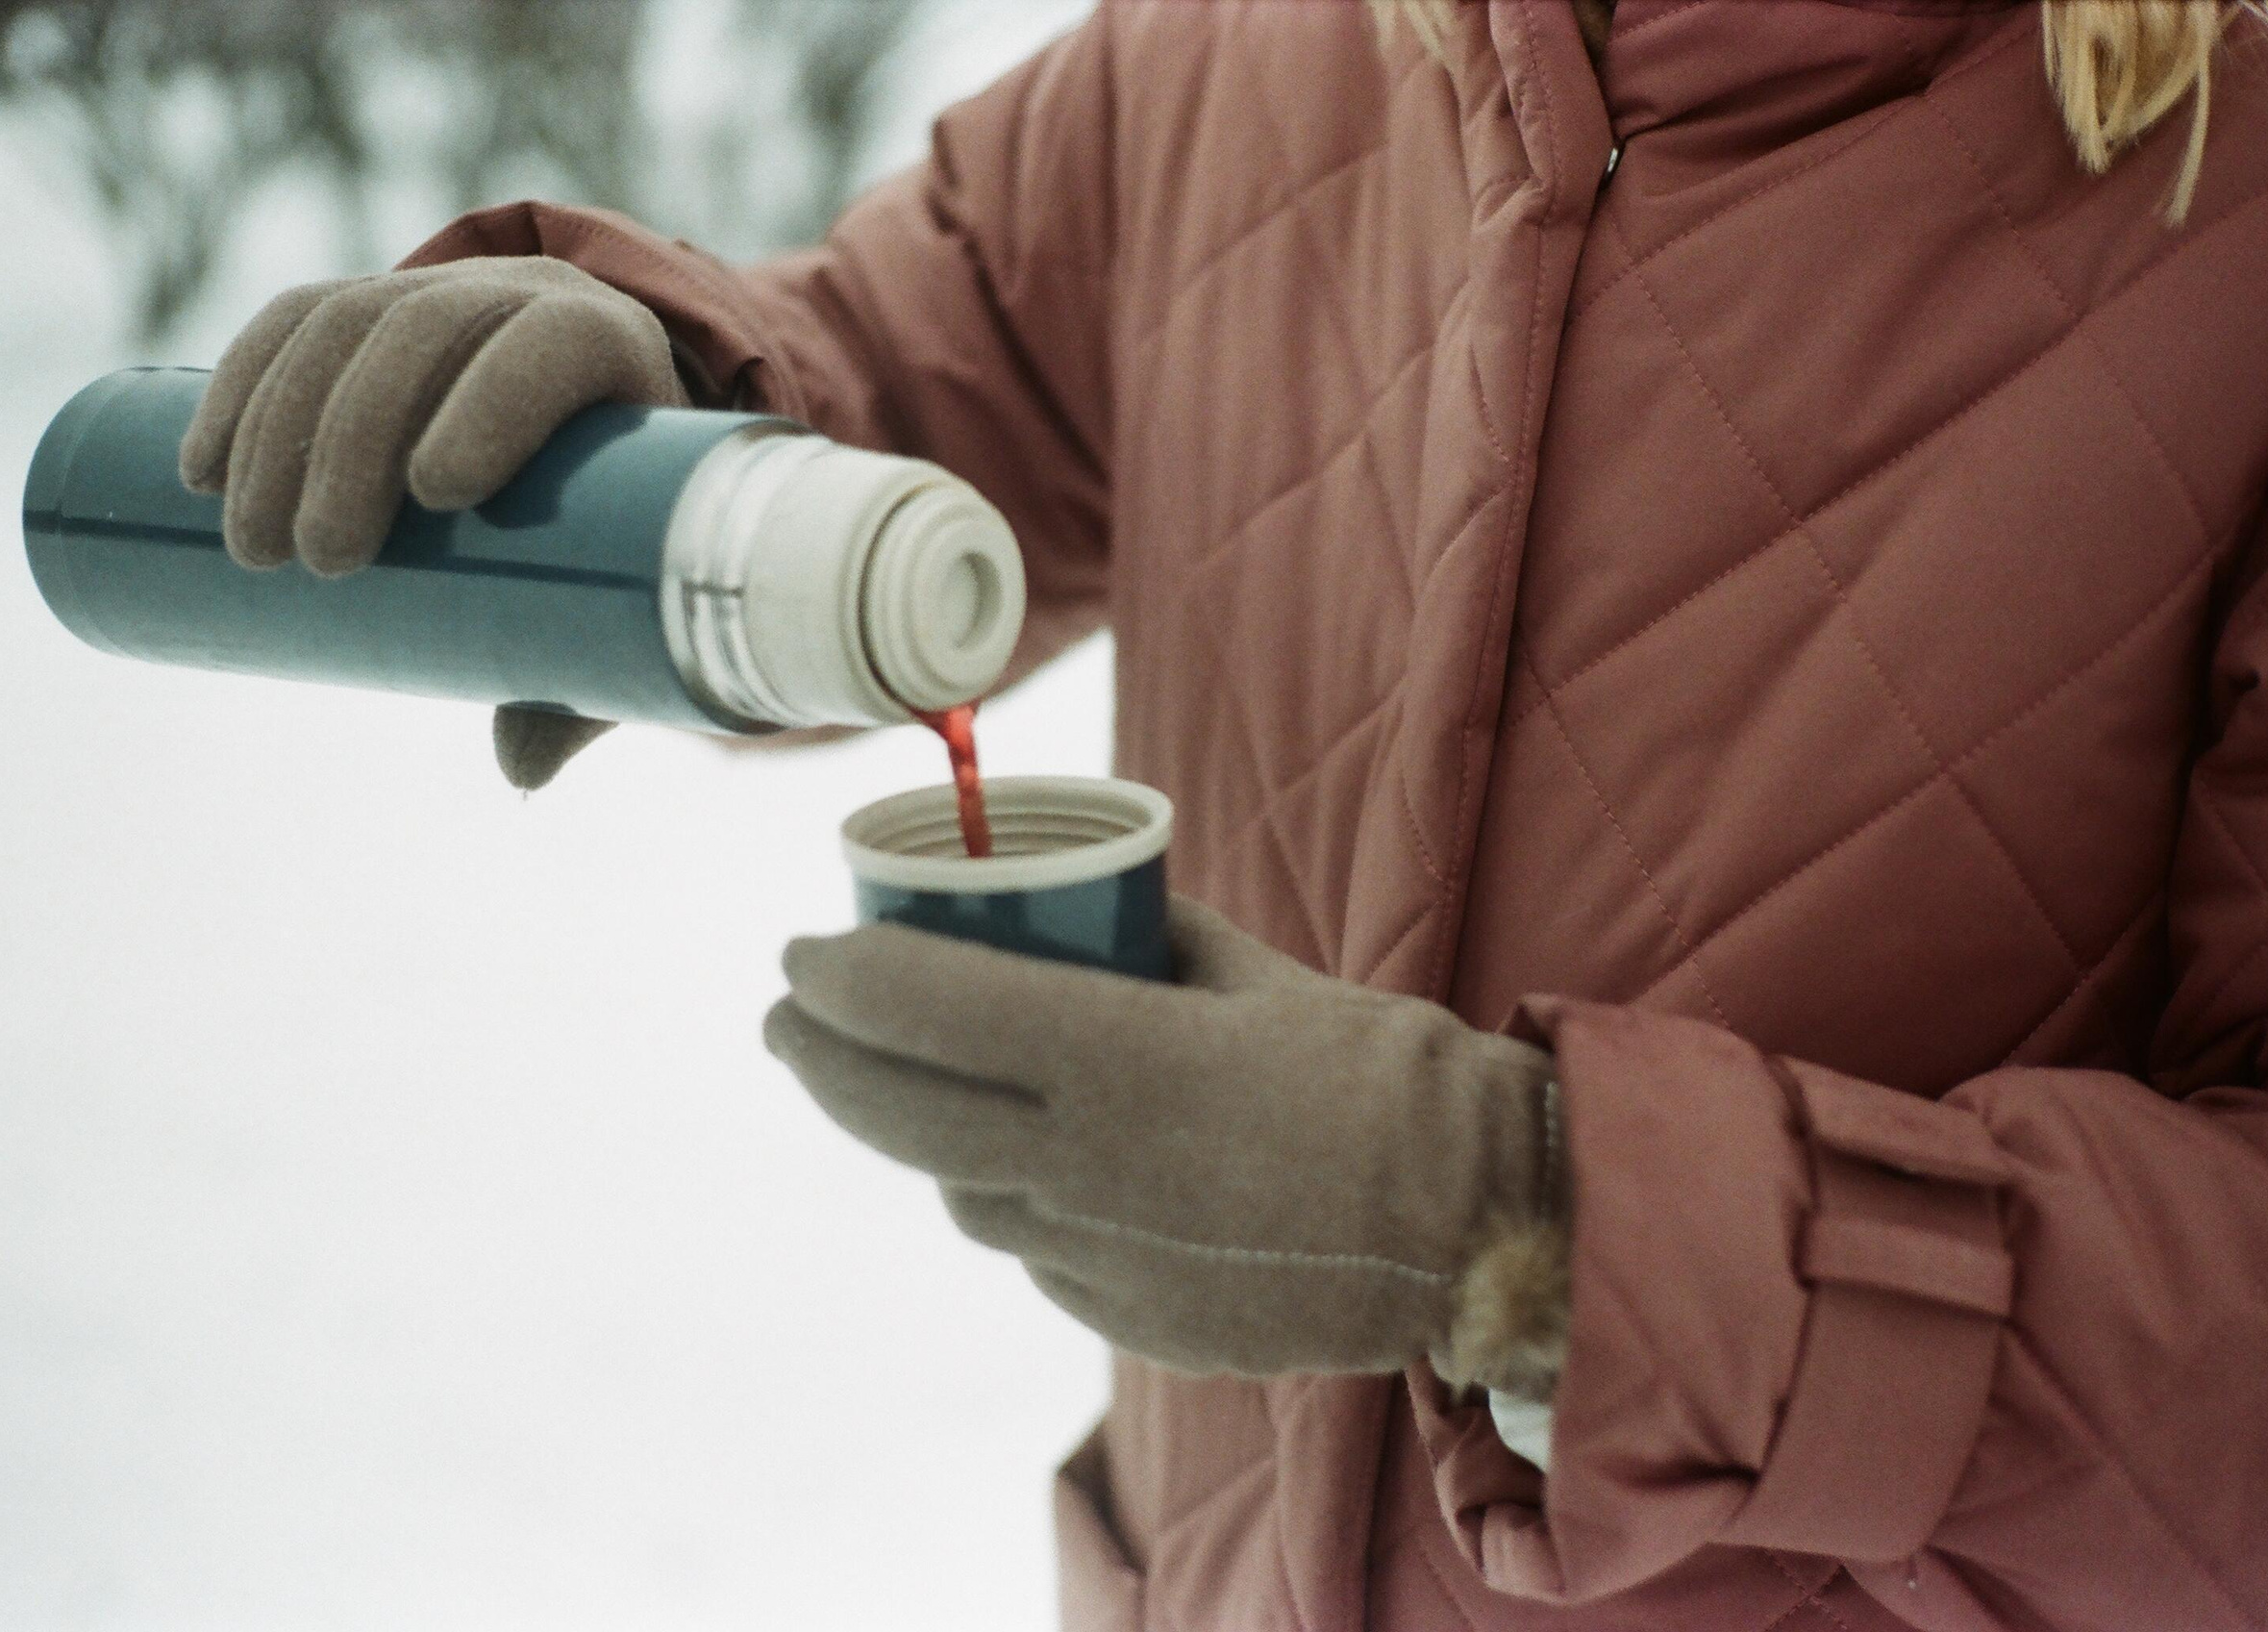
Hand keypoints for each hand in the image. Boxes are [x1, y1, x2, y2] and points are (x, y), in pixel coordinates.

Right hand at [180, 256, 691, 787]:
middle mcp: (527, 294)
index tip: (435, 495)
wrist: (601, 410)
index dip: (492, 402)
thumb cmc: (625, 520)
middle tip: (319, 561)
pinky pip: (291, 319)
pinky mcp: (371, 300)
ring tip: (250, 546)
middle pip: (426, 334)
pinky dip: (237, 388)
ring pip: (345, 322)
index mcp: (612, 347)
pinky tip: (199, 470)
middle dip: (353, 442)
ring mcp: (443, 288)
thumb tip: (521, 769)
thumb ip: (587, 672)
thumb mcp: (628, 584)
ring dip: (277, 430)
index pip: (549, 346)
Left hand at [765, 898, 1572, 1395]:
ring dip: (918, 1138)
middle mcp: (1086, 1162)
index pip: (925, 1008)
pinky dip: (1012, 1203)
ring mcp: (1100, 1254)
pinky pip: (1034, 1251)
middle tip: (790, 1019)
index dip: (841, 977)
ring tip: (910, 1089)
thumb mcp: (1260, 976)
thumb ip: (1154, 938)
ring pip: (959, 1192)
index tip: (802, 952)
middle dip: (821, 1058)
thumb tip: (1086, 907)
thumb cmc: (1381, 1076)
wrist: (1477, 1228)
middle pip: (897, 1113)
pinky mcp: (1127, 1319)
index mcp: (1118, 1057)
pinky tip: (1030, 1169)